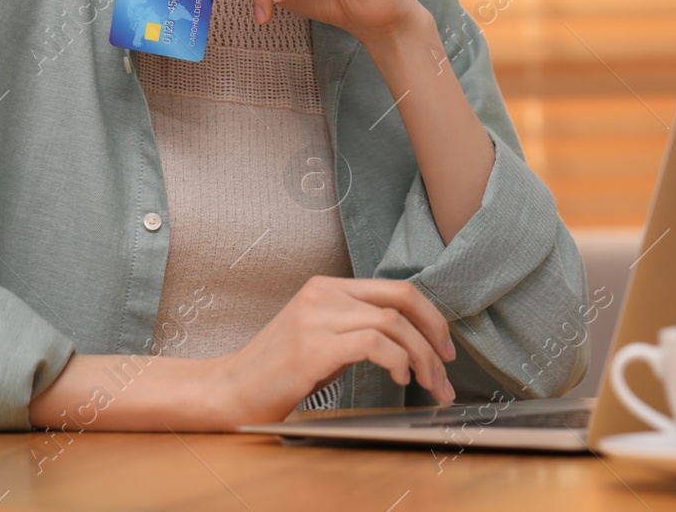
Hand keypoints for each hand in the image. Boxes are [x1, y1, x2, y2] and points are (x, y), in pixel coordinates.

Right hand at [206, 276, 458, 424]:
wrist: (228, 390)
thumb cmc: (276, 371)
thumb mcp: (320, 335)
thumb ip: (356, 326)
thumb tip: (408, 338)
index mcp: (328, 287)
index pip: (396, 289)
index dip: (429, 316)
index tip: (444, 347)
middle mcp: (324, 294)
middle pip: (402, 300)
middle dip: (434, 334)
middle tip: (447, 368)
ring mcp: (317, 318)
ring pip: (393, 324)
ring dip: (422, 358)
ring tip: (429, 385)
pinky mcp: (312, 348)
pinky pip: (373, 344)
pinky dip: (397, 361)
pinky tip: (401, 380)